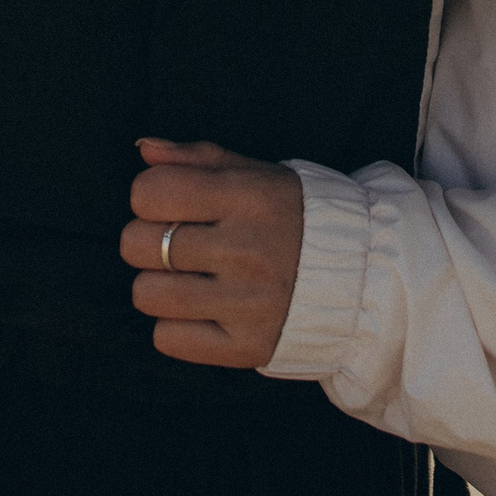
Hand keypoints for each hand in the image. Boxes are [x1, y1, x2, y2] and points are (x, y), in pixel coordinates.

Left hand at [121, 140, 304, 368]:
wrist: (358, 275)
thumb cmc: (292, 216)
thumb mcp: (256, 174)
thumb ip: (197, 158)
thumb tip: (146, 150)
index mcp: (248, 197)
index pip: (151, 192)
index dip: (149, 196)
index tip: (171, 203)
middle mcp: (246, 249)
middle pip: (137, 245)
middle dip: (147, 240)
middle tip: (178, 242)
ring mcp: (246, 302)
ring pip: (146, 294)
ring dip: (158, 285)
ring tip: (189, 277)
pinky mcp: (245, 346)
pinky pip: (167, 338)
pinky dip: (176, 325)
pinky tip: (204, 308)